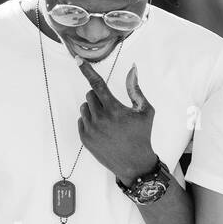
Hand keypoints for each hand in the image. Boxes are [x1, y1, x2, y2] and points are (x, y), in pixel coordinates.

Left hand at [75, 61, 157, 184]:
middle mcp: (100, 119)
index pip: (97, 85)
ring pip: (84, 107)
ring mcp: (91, 130)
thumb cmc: (142, 135)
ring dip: (93, 108)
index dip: (86, 70)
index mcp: (114, 110)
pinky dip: (89, 120)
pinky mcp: (85, 138)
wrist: (134, 163)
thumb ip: (135, 88)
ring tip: (107, 120)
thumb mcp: (145, 111)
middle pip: (90, 95)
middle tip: (111, 108)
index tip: (77, 59)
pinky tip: (102, 130)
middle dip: (99, 97)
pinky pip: (81, 120)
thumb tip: (132, 68)